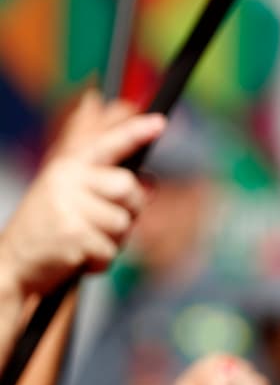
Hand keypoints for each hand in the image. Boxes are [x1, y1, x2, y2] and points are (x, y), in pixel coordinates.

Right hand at [0, 93, 164, 296]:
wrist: (12, 263)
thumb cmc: (51, 229)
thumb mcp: (76, 199)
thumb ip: (111, 188)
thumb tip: (152, 183)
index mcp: (68, 167)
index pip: (108, 144)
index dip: (136, 132)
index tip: (160, 122)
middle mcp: (67, 180)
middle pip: (128, 187)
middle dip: (129, 209)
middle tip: (104, 223)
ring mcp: (68, 206)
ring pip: (123, 223)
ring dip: (112, 241)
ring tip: (84, 241)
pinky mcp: (72, 235)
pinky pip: (110, 250)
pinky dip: (100, 261)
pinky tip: (77, 257)